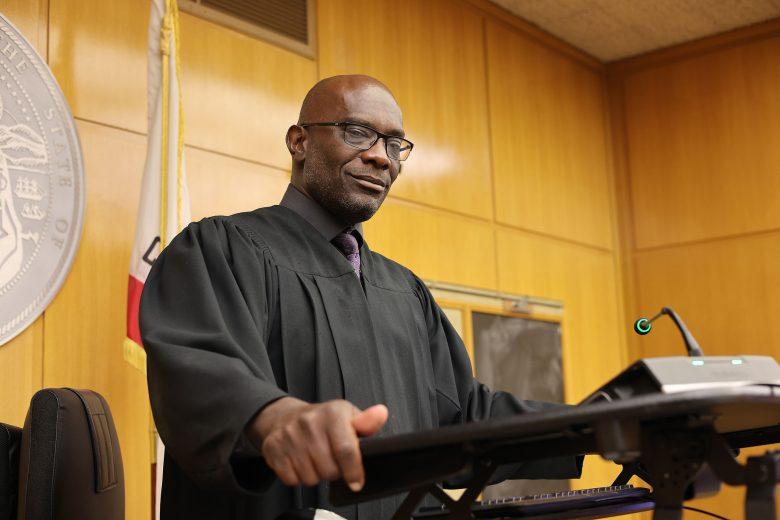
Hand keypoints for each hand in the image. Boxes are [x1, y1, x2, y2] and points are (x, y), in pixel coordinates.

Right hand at [246, 397, 387, 490]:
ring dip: (315, 475)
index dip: (354, 471)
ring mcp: (289, 435)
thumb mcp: (348, 416)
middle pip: (329, 469)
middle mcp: (309, 422)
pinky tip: (300, 462)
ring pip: (310, 478)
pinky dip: (297, 477)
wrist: (285, 416)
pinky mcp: (272, 447)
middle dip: (333, 472)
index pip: (346, 449)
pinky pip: (291, 479)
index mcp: (332, 413)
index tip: (357, 482)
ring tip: (315, 460)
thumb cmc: (322, 420)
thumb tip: (381, 414)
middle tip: (331, 460)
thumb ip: (367, 422)